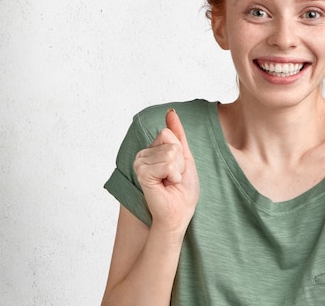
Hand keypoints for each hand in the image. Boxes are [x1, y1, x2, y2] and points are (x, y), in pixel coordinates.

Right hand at [133, 109, 199, 235]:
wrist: (179, 212)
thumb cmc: (183, 189)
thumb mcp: (185, 156)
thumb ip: (177, 134)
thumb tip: (170, 112)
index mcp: (153, 149)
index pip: (168, 133)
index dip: (180, 152)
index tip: (177, 168)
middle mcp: (143, 154)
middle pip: (170, 142)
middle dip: (180, 161)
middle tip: (174, 177)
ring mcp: (140, 163)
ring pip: (169, 152)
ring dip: (177, 169)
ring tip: (170, 181)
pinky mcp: (141, 173)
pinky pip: (166, 163)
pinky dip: (173, 175)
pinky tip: (166, 184)